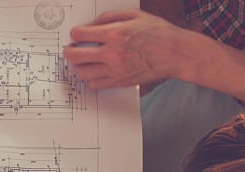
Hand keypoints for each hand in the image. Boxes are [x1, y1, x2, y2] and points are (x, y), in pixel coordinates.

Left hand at [63, 8, 182, 88]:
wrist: (174, 53)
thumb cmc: (158, 32)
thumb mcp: (134, 15)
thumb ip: (109, 17)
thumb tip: (91, 25)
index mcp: (115, 34)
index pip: (80, 35)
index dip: (75, 33)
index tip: (77, 34)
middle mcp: (112, 53)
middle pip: (76, 56)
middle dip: (69, 51)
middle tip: (70, 49)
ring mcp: (115, 70)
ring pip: (83, 73)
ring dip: (78, 66)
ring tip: (82, 60)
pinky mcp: (119, 82)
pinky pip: (95, 84)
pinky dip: (90, 78)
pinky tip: (94, 71)